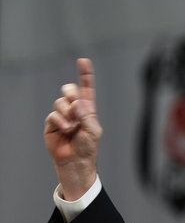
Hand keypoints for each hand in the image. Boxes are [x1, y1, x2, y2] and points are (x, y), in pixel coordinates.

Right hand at [44, 58, 102, 199]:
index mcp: (88, 109)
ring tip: (72, 127)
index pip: (87, 89)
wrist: (75, 161)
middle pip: (69, 90)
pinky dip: (60, 121)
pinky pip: (53, 115)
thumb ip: (86, 115)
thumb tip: (78, 102)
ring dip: (67, 114)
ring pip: (60, 102)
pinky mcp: (52, 123)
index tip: (84, 61)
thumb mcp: (93, 130)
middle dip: (71, 93)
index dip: (85, 75)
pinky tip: (66, 130)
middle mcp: (75, 110)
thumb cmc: (87, 147)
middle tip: (76, 105)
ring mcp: (62, 115)